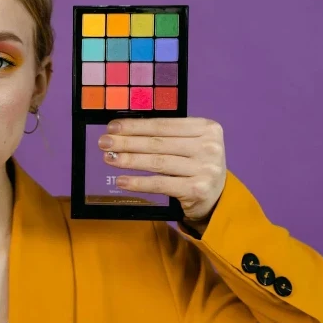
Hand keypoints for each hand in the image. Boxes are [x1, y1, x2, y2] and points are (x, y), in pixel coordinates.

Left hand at [98, 117, 226, 226]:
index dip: (136, 125)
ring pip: (157, 163)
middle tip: (104, 142)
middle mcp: (209, 147)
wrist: (217, 197)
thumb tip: (124, 131)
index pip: (163, 124)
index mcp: (207, 128)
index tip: (113, 126)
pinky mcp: (198, 190)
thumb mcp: (190, 144)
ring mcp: (205, 169)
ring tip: (109, 158)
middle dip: (127, 142)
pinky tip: (121, 180)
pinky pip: (160, 184)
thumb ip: (166, 135)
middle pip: (158, 143)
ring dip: (129, 160)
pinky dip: (138, 182)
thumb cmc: (196, 165)